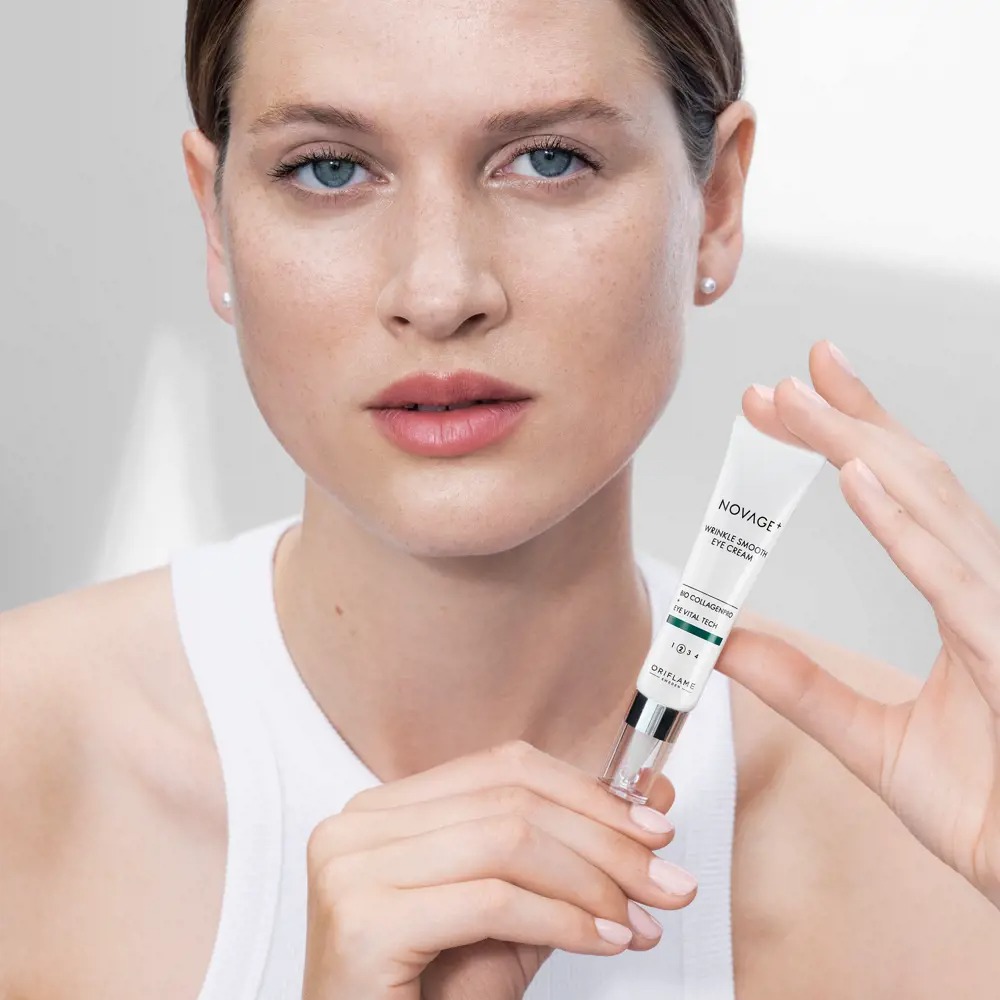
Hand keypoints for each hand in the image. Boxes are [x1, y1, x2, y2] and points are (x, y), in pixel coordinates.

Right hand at [300, 739, 696, 999]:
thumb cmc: (432, 998)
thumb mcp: (509, 917)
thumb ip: (565, 859)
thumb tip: (649, 803)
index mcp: (384, 809)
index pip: (501, 768)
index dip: (585, 792)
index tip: (652, 830)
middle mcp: (357, 824)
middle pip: (510, 801)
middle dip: (605, 842)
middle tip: (665, 881)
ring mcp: (351, 866)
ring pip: (507, 842)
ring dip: (591, 882)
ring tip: (636, 921)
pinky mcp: (363, 920)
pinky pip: (491, 901)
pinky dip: (563, 920)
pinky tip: (602, 940)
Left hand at [717, 339, 999, 907]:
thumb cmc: (990, 809)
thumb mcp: (872, 743)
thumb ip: (801, 688)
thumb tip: (723, 643)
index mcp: (962, 600)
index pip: (901, 497)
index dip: (853, 435)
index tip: (793, 395)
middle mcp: (988, 591)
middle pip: (911, 481)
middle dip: (843, 423)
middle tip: (778, 383)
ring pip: (930, 507)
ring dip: (859, 446)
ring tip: (797, 400)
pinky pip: (954, 578)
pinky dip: (904, 526)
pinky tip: (857, 475)